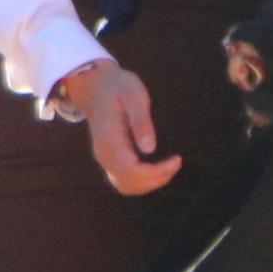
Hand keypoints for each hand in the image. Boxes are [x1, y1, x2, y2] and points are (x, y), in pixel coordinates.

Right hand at [52, 60, 181, 194]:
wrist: (95, 85)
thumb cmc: (118, 87)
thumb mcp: (134, 96)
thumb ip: (141, 121)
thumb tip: (149, 149)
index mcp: (109, 140)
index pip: (132, 170)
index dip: (156, 171)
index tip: (176, 159)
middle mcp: (104, 155)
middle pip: (130, 182)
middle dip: (157, 178)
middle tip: (177, 161)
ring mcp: (104, 159)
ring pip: (127, 186)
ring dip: (151, 182)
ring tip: (170, 166)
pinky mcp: (109, 159)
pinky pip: (124, 181)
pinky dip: (142, 181)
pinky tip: (158, 169)